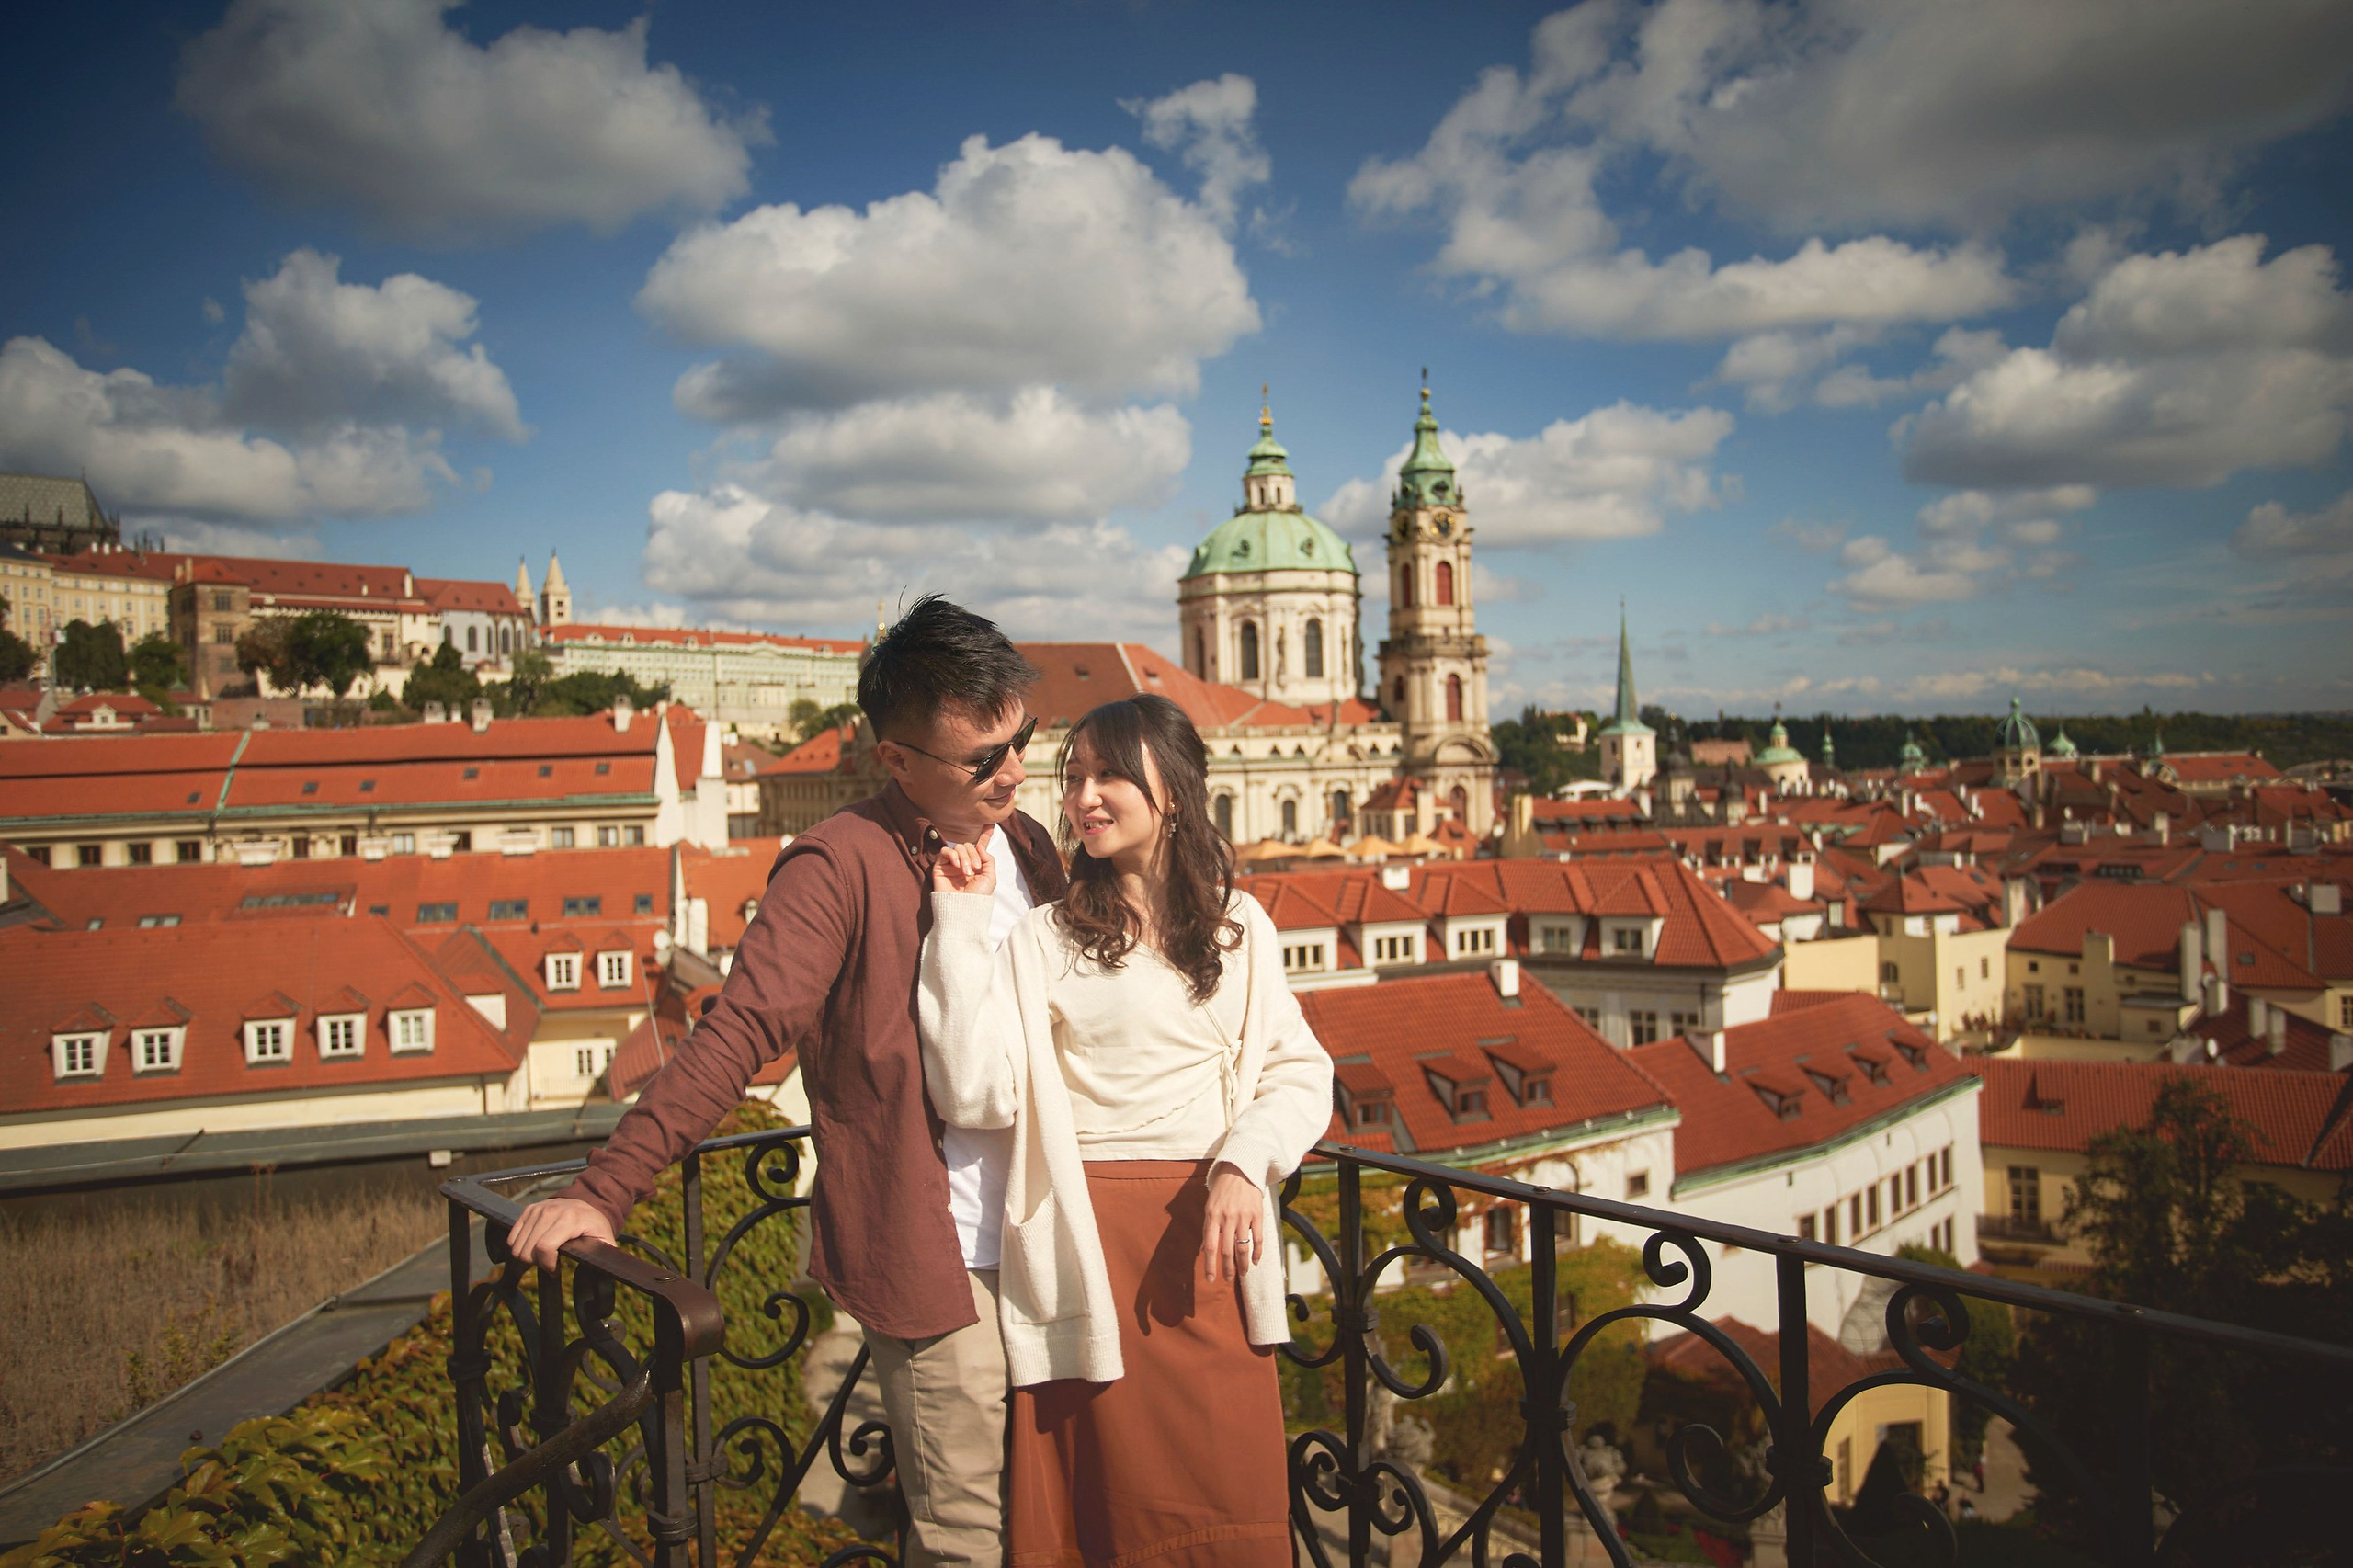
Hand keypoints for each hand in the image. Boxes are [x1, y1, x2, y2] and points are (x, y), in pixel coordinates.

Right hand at [506, 1196, 616, 1270]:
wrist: (589, 1201)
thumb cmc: (595, 1225)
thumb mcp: (604, 1240)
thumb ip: (604, 1255)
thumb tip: (606, 1269)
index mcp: (570, 1219)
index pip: (544, 1247)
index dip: (547, 1264)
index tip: (555, 1270)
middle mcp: (551, 1211)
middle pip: (527, 1250)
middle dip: (537, 1263)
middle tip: (550, 1262)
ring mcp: (538, 1209)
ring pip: (517, 1246)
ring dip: (528, 1256)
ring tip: (544, 1254)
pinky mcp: (529, 1209)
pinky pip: (512, 1237)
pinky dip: (521, 1247)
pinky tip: (535, 1246)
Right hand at [931, 825, 997, 896]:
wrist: (963, 908)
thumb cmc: (977, 897)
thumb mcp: (990, 877)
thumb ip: (988, 859)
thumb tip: (980, 846)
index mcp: (977, 865)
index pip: (980, 847)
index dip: (985, 835)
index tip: (991, 824)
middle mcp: (964, 863)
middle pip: (969, 845)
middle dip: (974, 855)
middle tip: (975, 868)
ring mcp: (952, 864)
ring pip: (958, 847)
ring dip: (965, 857)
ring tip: (966, 872)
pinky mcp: (940, 867)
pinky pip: (945, 851)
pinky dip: (953, 855)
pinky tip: (957, 866)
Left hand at [1200, 1162, 1262, 1283]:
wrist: (1240, 1169)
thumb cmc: (1222, 1190)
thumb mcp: (1209, 1206)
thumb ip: (1208, 1228)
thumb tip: (1204, 1250)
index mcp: (1212, 1216)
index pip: (1210, 1247)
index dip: (1210, 1265)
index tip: (1210, 1279)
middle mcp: (1227, 1218)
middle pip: (1227, 1251)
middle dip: (1227, 1269)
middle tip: (1227, 1279)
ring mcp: (1243, 1216)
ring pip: (1243, 1247)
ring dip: (1243, 1264)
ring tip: (1242, 1273)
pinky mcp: (1257, 1214)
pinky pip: (1258, 1238)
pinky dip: (1257, 1253)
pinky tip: (1256, 1261)